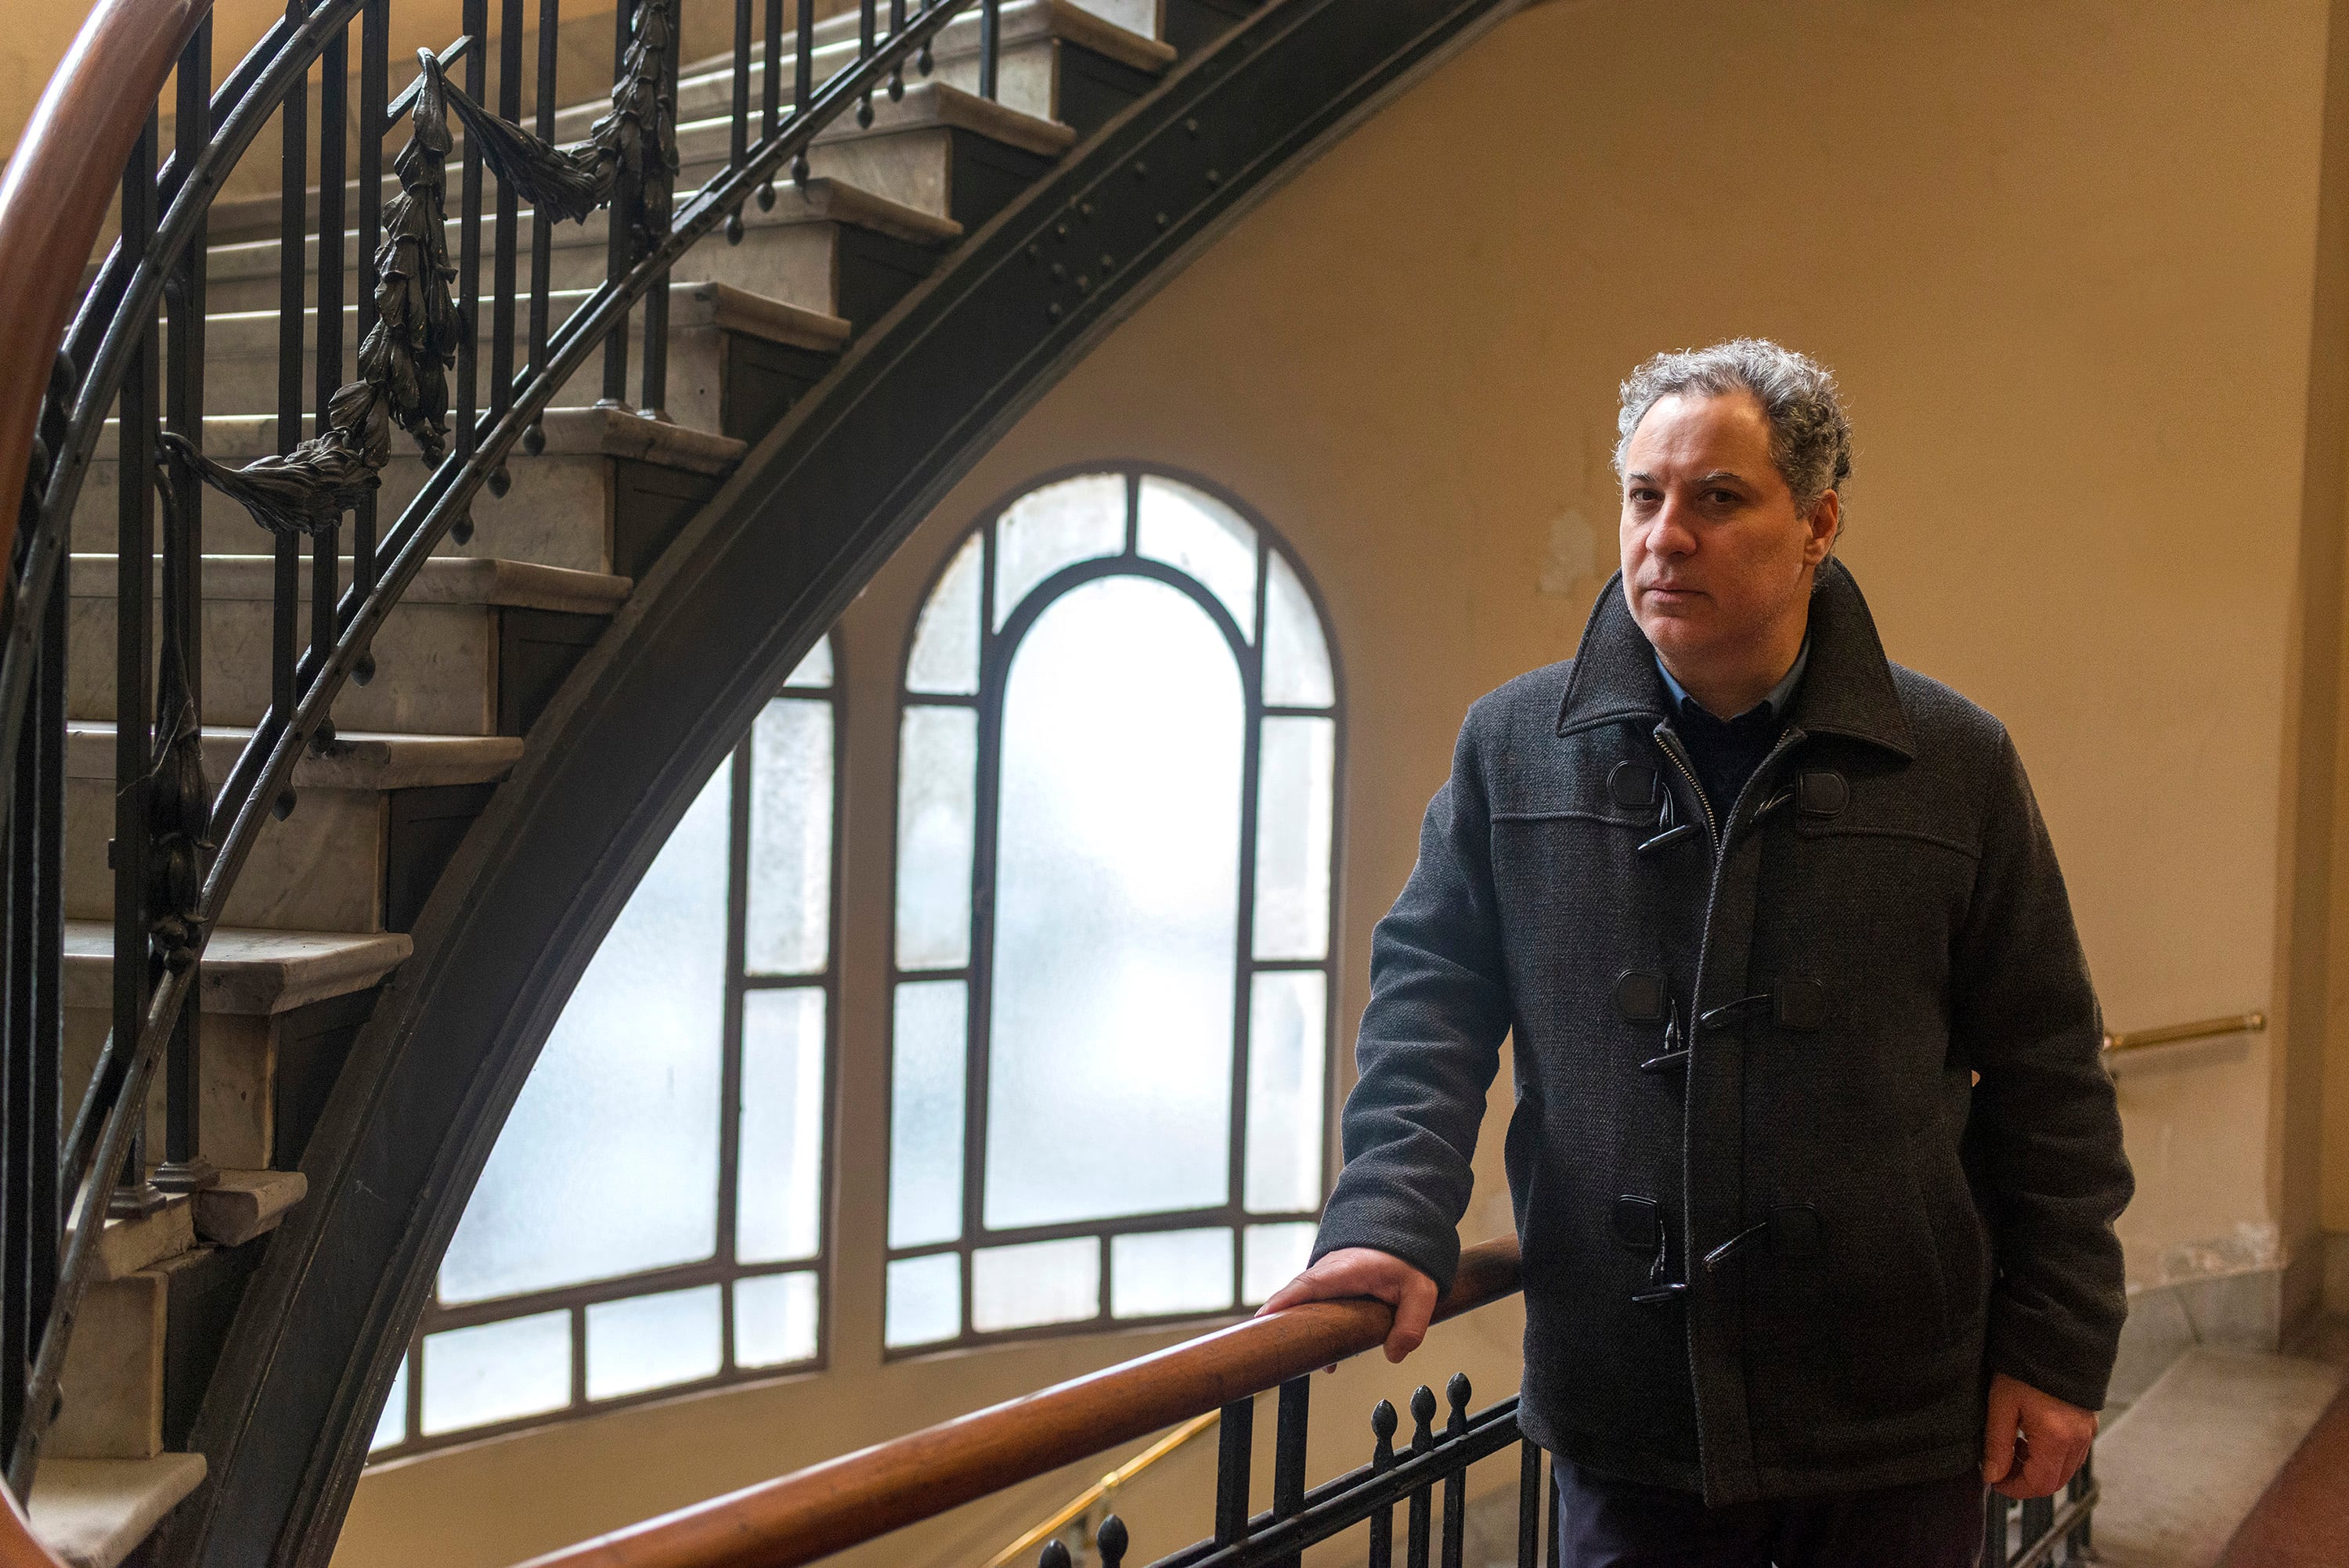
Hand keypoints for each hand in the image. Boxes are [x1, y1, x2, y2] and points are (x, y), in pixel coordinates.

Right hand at [1258, 1247, 1438, 1363]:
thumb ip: (1411, 1325)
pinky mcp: (1331, 1286)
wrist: (1406, 1232)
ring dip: (1297, 1329)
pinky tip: (1325, 1358)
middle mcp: (1328, 1271)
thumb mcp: (1420, 1292)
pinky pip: (1313, 1304)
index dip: (1283, 1302)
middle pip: (1295, 1297)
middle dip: (1280, 1323)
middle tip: (1270, 1351)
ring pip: (1302, 1303)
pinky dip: (1310, 1326)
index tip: (1263, 1320)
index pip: (1306, 1285)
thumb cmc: (1409, 1259)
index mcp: (1345, 1270)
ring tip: (1299, 1362)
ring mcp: (1326, 1277)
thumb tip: (1394, 1354)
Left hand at [1981, 1372, 2096, 1498]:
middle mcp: (2078, 1440)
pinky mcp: (2087, 1424)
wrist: (2052, 1339)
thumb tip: (1992, 1476)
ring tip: (2013, 1447)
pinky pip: (2072, 1454)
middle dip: (2026, 1481)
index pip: (2039, 1484)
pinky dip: (2051, 1456)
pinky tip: (2030, 1438)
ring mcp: (2087, 1433)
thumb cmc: (2025, 1368)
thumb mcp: (2002, 1405)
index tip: (1995, 1481)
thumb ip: (1997, 1444)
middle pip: (2055, 1481)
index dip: (2015, 1489)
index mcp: (2057, 1438)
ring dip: (2038, 1469)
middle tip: (2001, 1467)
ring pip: (2064, 1470)